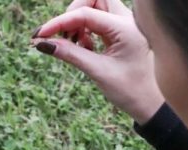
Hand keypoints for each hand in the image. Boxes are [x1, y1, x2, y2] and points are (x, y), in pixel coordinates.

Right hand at [32, 0, 163, 123]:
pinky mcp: (120, 31)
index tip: (39, 35)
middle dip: (74, 12)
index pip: (85, 13)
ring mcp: (124, 24)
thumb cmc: (128, 90)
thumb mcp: (97, 72)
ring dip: (79, 21)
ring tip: (75, 45)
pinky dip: (86, 29)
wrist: (148, 103)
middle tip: (64, 36)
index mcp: (125, 28)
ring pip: (96, 6)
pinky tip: (85, 48)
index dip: (60, 22)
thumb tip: (43, 44)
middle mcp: (127, 20)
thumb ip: (71, 55)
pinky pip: (99, 19)